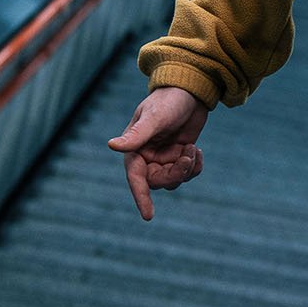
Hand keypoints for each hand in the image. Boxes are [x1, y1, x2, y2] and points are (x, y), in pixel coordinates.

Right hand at [108, 86, 208, 219]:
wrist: (190, 90)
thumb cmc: (168, 100)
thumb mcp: (154, 117)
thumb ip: (136, 135)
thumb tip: (111, 146)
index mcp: (135, 149)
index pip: (136, 179)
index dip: (141, 198)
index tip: (148, 216)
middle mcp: (147, 157)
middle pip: (159, 182)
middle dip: (176, 173)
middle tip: (188, 154)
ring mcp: (163, 158)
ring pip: (174, 180)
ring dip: (187, 168)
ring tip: (192, 149)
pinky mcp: (178, 156)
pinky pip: (186, 173)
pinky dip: (194, 165)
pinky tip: (196, 149)